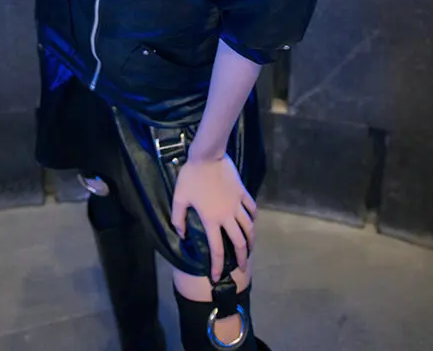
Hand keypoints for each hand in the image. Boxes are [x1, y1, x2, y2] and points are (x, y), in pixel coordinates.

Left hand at [170, 153, 256, 281]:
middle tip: (243, 267)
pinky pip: (251, 208)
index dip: (218, 266)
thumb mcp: (179, 198)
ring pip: (249, 227)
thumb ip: (178, 218)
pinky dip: (253, 217)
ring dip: (251, 240)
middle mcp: (227, 216)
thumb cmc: (191, 176)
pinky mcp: (242, 192)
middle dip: (242, 258)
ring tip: (251, 248)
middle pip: (239, 242)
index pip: (217, 250)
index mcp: (211, 220)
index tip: (218, 277)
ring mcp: (237, 204)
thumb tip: (181, 235)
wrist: (207, 156)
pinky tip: (252, 220)